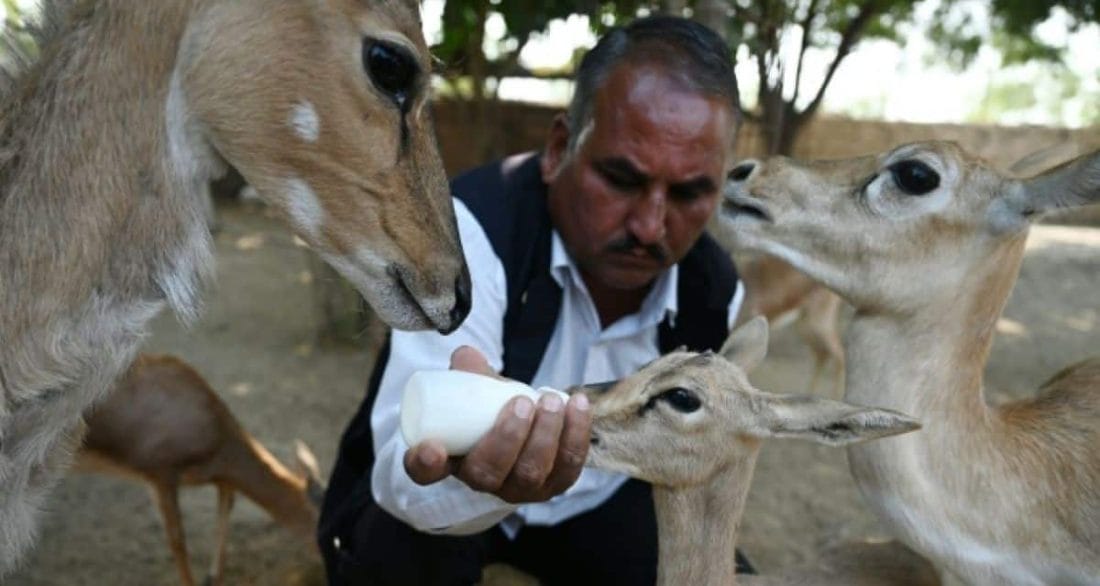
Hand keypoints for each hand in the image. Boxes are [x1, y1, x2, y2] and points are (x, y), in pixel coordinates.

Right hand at [404, 345, 591, 502]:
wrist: (526, 424)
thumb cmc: (490, 409)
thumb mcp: (473, 390)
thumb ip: (468, 372)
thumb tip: (467, 356)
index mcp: (449, 460)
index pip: (425, 473)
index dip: (425, 465)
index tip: (432, 447)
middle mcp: (482, 482)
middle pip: (489, 473)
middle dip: (508, 438)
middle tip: (522, 402)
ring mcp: (520, 488)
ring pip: (531, 472)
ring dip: (545, 435)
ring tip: (552, 401)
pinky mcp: (555, 483)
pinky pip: (568, 466)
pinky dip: (575, 434)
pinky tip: (577, 405)